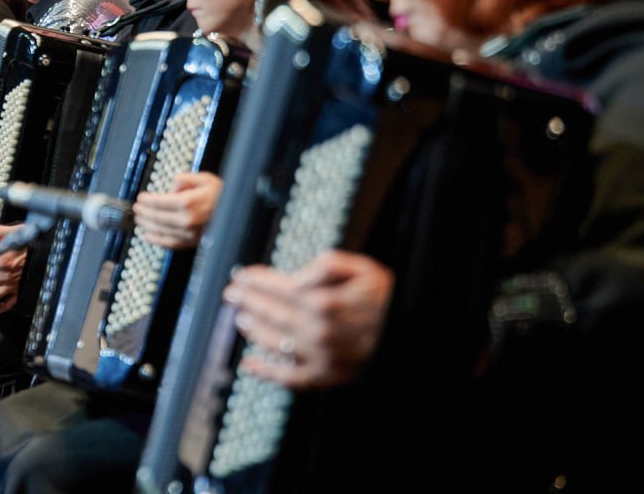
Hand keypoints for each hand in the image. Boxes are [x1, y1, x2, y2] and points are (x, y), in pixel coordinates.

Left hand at [133, 171, 221, 249]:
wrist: (239, 211)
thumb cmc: (223, 194)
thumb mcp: (204, 178)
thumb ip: (183, 180)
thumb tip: (170, 189)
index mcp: (189, 202)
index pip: (160, 202)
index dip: (147, 200)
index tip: (141, 198)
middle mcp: (187, 219)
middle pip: (158, 217)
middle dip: (144, 212)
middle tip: (136, 209)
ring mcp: (190, 233)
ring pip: (161, 231)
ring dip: (147, 225)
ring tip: (139, 220)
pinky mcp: (193, 242)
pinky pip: (171, 243)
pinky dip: (158, 241)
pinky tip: (149, 236)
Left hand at [222, 250, 393, 389]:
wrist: (412, 334)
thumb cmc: (387, 300)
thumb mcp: (362, 268)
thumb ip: (326, 265)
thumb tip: (297, 277)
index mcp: (322, 301)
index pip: (276, 287)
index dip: (255, 280)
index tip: (240, 275)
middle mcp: (315, 329)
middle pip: (270, 312)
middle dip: (247, 300)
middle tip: (231, 293)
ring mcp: (318, 355)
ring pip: (272, 341)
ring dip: (252, 329)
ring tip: (239, 319)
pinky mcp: (324, 376)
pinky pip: (287, 377)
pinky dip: (265, 372)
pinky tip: (248, 364)